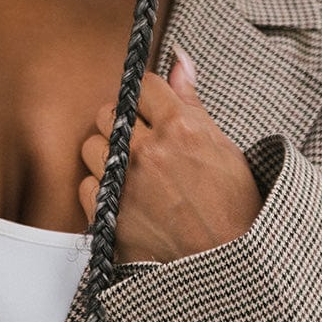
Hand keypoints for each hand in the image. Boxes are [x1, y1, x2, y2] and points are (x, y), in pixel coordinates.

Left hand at [78, 46, 263, 262]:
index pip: (143, 85)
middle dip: (124, 121)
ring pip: (93, 146)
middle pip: (110, 112)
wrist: (232, 263)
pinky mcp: (112, 217)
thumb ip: (191, 99)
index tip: (155, 111)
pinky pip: (87, 186)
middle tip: (144, 140)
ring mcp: (128, 185)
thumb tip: (179, 58)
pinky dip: (102, 189)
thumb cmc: (235, 204)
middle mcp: (149, 152)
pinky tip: (125, 195)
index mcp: (180, 127)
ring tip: (134, 170)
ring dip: (109, 154)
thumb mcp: (222, 144)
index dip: (149, 98)